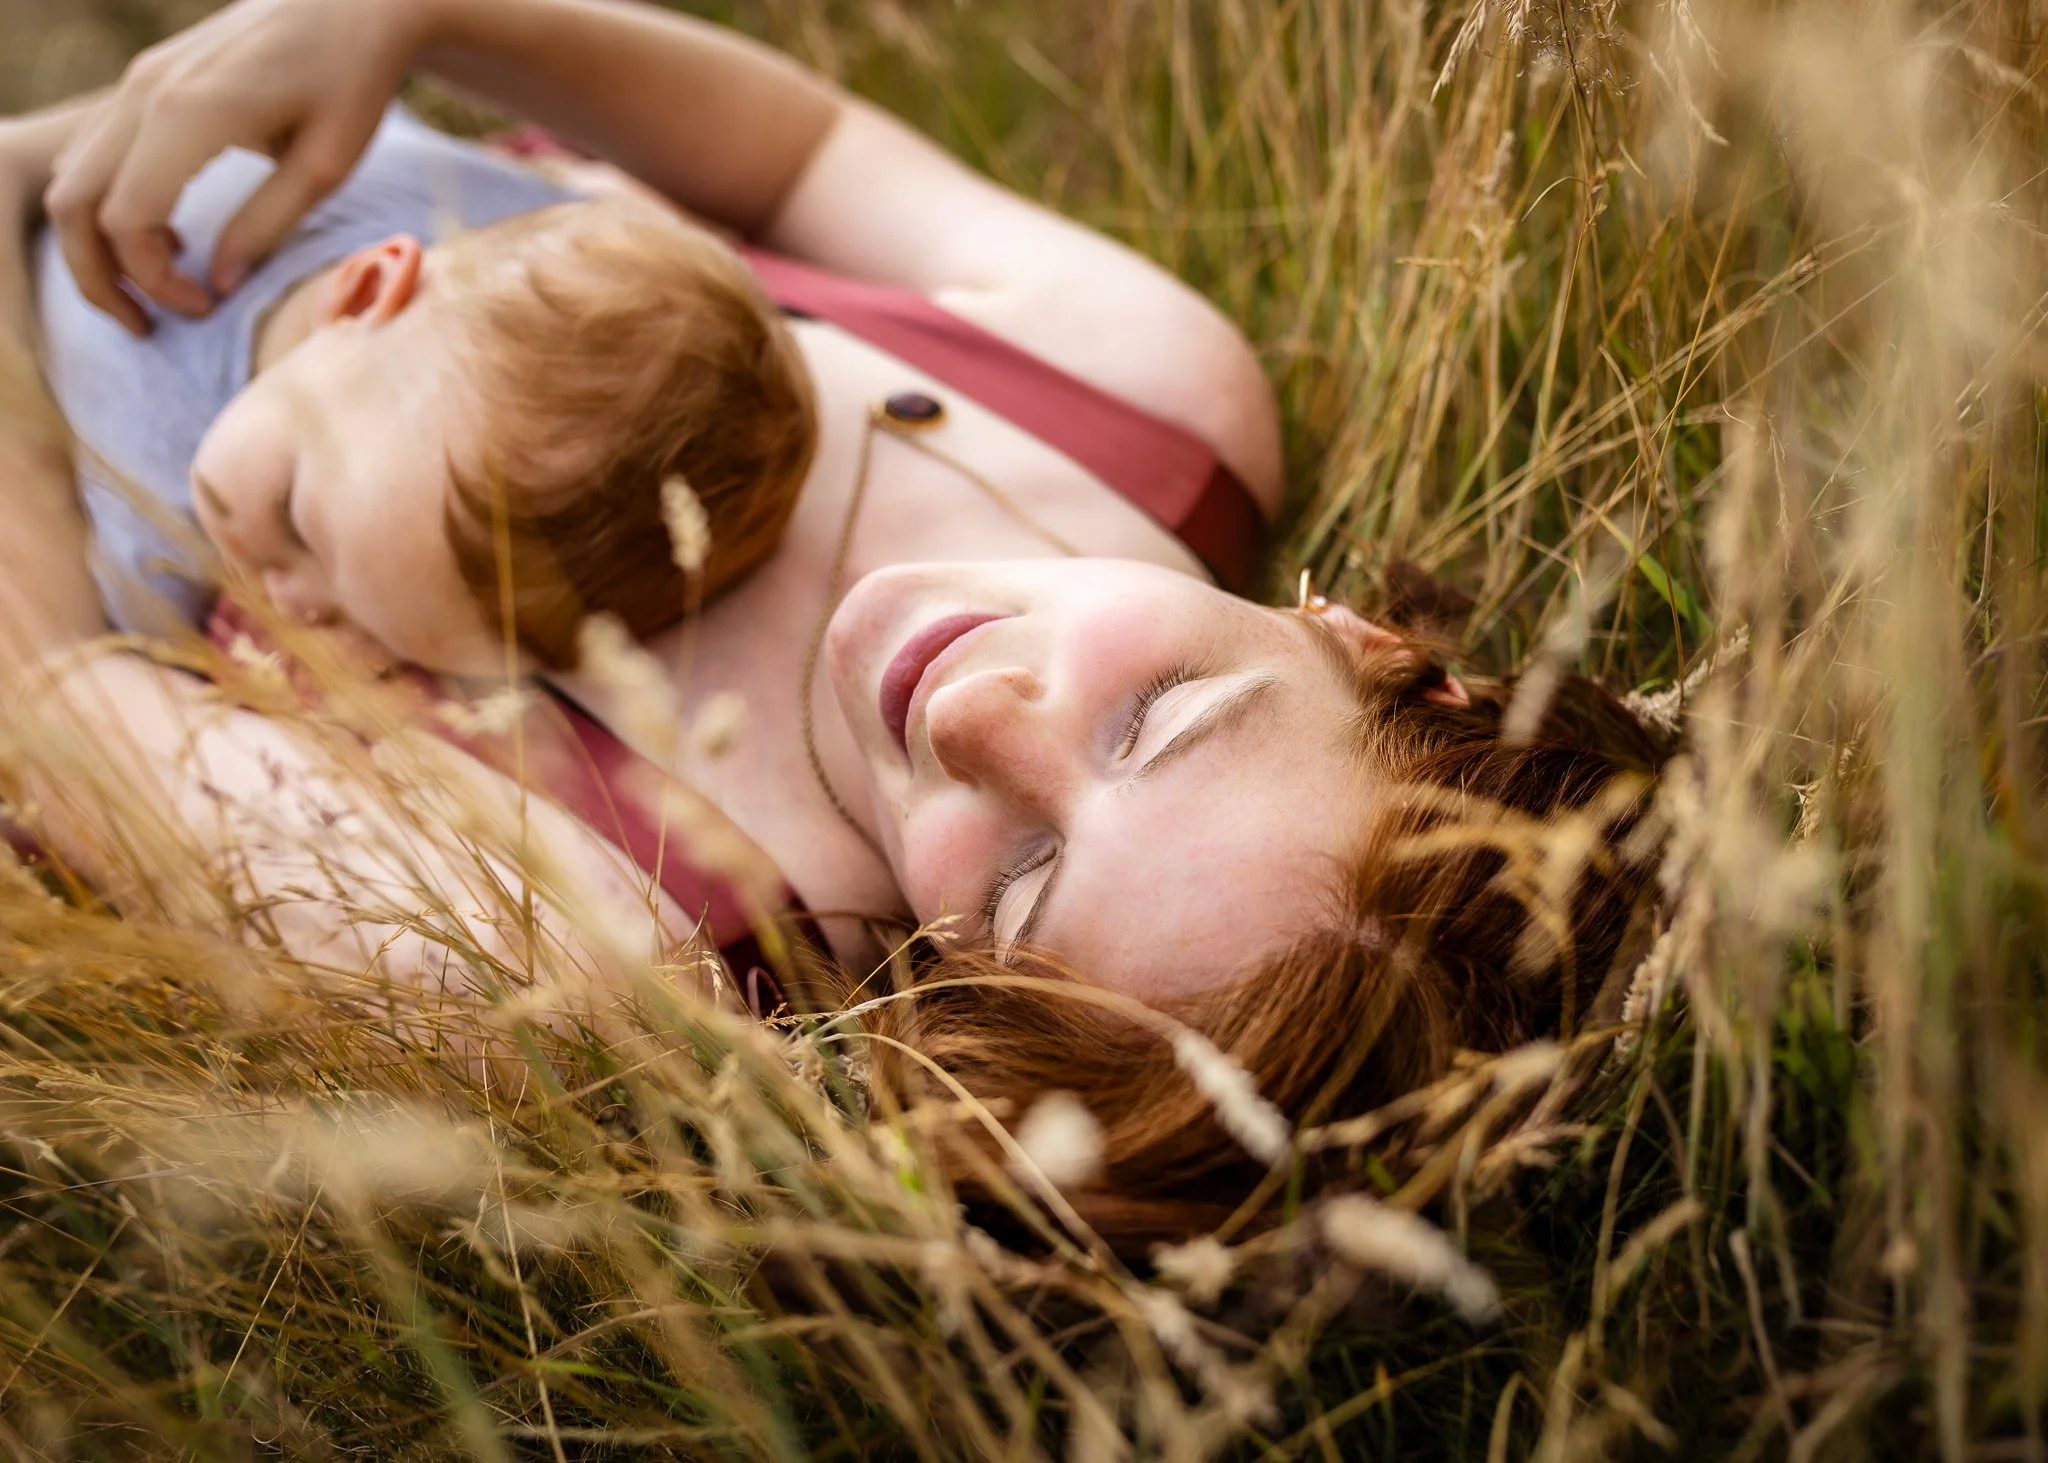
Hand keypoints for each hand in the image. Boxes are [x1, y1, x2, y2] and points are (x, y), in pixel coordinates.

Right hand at [41, 0, 436, 334]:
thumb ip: (267, 226)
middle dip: (101, 278)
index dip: (152, 280)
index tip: (205, 308)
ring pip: (73, 177)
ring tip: (161, 287)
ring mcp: (138, 80)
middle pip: (74, 202)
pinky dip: (108, 204)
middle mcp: (147, 91)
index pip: (126, 219)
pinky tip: (168, 235)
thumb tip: (218, 287)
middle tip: (153, 325)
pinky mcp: (145, 79)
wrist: (353, 3)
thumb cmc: (354, 83)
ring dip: (98, 244)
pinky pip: (94, 152)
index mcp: (192, 112)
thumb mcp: (327, 165)